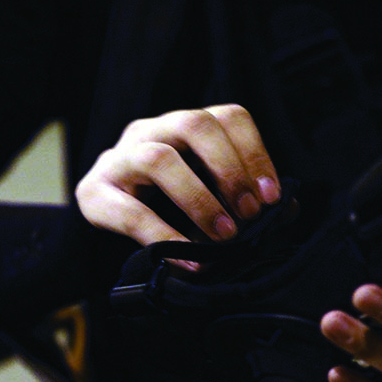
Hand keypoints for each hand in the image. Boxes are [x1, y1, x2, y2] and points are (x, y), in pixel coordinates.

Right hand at [75, 104, 280, 248]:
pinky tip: (190, 263)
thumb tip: (286, 211)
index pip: (228, 118)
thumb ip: (247, 200)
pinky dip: (165, 238)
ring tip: (223, 236)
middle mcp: (153, 130)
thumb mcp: (212, 197)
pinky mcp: (94, 192)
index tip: (273, 197)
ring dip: (198, 199)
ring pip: (158, 158)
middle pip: (193, 125)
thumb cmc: (170, 206)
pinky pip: (130, 212)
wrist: (109, 220)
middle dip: (229, 170)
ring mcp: (120, 157)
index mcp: (187, 126)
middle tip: (250, 214)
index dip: (255, 154)